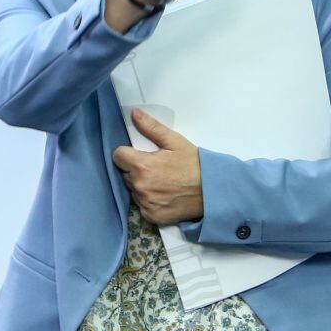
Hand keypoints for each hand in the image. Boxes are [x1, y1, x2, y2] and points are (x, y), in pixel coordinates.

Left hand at [112, 108, 203, 224]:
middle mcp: (139, 186)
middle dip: (135, 169)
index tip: (139, 154)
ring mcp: (145, 203)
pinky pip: (142, 205)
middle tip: (155, 167)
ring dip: (141, 185)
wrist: (212, 191)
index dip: (127, 153)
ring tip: (161, 181)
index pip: (118, 156)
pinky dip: (149, 201)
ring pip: (133, 190)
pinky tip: (163, 195)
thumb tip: (134, 113)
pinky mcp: (151, 217)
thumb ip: (151, 127)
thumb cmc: (194, 164)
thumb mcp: (174, 141)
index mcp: (142, 165)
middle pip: (125, 173)